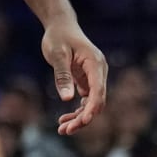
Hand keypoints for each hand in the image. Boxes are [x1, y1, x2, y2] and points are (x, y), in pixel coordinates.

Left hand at [41, 18, 107, 134]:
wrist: (60, 26)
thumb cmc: (58, 37)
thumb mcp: (57, 54)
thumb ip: (62, 76)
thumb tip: (67, 99)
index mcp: (95, 64)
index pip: (98, 91)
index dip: (92, 109)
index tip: (82, 121)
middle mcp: (99, 72)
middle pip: (97, 101)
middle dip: (83, 118)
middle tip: (65, 130)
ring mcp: (94, 77)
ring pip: (91, 104)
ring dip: (79, 117)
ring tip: (62, 129)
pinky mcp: (87, 80)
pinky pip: (86, 100)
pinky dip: (77, 110)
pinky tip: (64, 119)